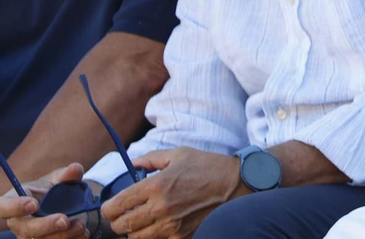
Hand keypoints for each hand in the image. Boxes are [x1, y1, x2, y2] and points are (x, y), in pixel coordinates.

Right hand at [2, 165, 91, 238]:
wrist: (58, 207)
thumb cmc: (50, 191)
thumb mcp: (56, 179)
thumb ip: (65, 175)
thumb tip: (75, 168)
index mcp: (13, 202)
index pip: (3, 207)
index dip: (14, 207)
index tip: (34, 204)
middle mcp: (17, 223)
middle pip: (24, 229)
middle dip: (45, 226)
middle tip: (65, 220)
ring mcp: (27, 237)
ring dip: (62, 236)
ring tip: (80, 224)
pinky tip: (83, 233)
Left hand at [101, 148, 241, 238]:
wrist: (236, 185)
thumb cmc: (208, 167)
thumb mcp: (179, 154)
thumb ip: (151, 159)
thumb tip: (132, 163)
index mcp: (156, 185)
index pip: (116, 205)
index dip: (108, 209)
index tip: (110, 207)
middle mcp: (159, 207)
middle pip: (122, 226)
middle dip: (118, 221)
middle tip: (124, 216)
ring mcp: (170, 225)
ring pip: (135, 238)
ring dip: (134, 231)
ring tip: (141, 222)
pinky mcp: (181, 236)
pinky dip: (152, 237)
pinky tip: (158, 227)